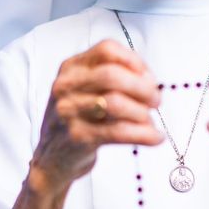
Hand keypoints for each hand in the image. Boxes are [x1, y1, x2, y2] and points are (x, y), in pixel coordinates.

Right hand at [30, 39, 162, 195]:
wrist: (52, 158)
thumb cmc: (79, 120)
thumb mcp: (86, 91)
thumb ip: (114, 80)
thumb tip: (150, 84)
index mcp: (71, 68)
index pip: (107, 50)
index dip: (135, 61)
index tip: (149, 77)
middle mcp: (66, 86)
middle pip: (112, 75)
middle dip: (143, 88)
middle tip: (156, 101)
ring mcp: (69, 112)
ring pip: (116, 103)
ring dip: (142, 113)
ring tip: (150, 122)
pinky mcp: (78, 137)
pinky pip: (119, 132)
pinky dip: (144, 135)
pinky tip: (155, 138)